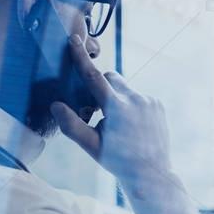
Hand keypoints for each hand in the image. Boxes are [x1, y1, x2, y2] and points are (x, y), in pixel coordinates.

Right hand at [50, 35, 171, 183]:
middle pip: (111, 78)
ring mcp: (149, 101)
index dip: (81, 58)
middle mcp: (135, 99)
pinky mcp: (158, 105)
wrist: (152, 173)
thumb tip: (55, 105)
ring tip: (119, 126)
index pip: (93, 77)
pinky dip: (132, 105)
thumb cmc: (117, 160)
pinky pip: (139, 97)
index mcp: (116, 108)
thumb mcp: (91, 145)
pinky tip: (133, 127)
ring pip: (125, 89)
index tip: (74, 39)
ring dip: (118, 99)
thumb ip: (71, 125)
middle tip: (98, 110)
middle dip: (102, 87)